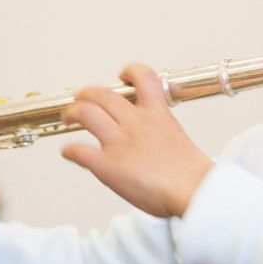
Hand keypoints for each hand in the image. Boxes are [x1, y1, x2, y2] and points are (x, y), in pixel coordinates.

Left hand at [60, 64, 213, 217]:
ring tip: (68, 117)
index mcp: (157, 114)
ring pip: (85, 113)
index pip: (143, 77)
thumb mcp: (179, 140)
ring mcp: (119, 142)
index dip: (129, 72)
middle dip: (87, 94)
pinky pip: (79, 151)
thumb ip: (163, 132)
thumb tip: (156, 142)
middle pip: (102, 93)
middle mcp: (135, 123)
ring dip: (71, 112)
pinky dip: (69, 151)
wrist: (193, 191)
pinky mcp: (107, 165)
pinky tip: (69, 153)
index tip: (123, 78)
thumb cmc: (192, 176)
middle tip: (81, 99)